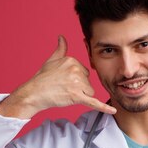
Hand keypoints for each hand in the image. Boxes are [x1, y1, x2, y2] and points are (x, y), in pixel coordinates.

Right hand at [0, 35, 116, 118]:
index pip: (84, 72)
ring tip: (66, 94)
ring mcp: (77, 83)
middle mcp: (76, 70)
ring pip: (89, 92)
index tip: (64, 81)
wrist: (34, 93)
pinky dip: (103, 108)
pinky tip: (113, 110)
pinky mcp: (76, 96)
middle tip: (63, 89)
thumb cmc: (42, 78)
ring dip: (81, 96)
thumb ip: (60, 49)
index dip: (76, 80)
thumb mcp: (51, 60)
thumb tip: (62, 37)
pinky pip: (93, 102)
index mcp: (72, 61)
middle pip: (88, 83)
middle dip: (79, 88)